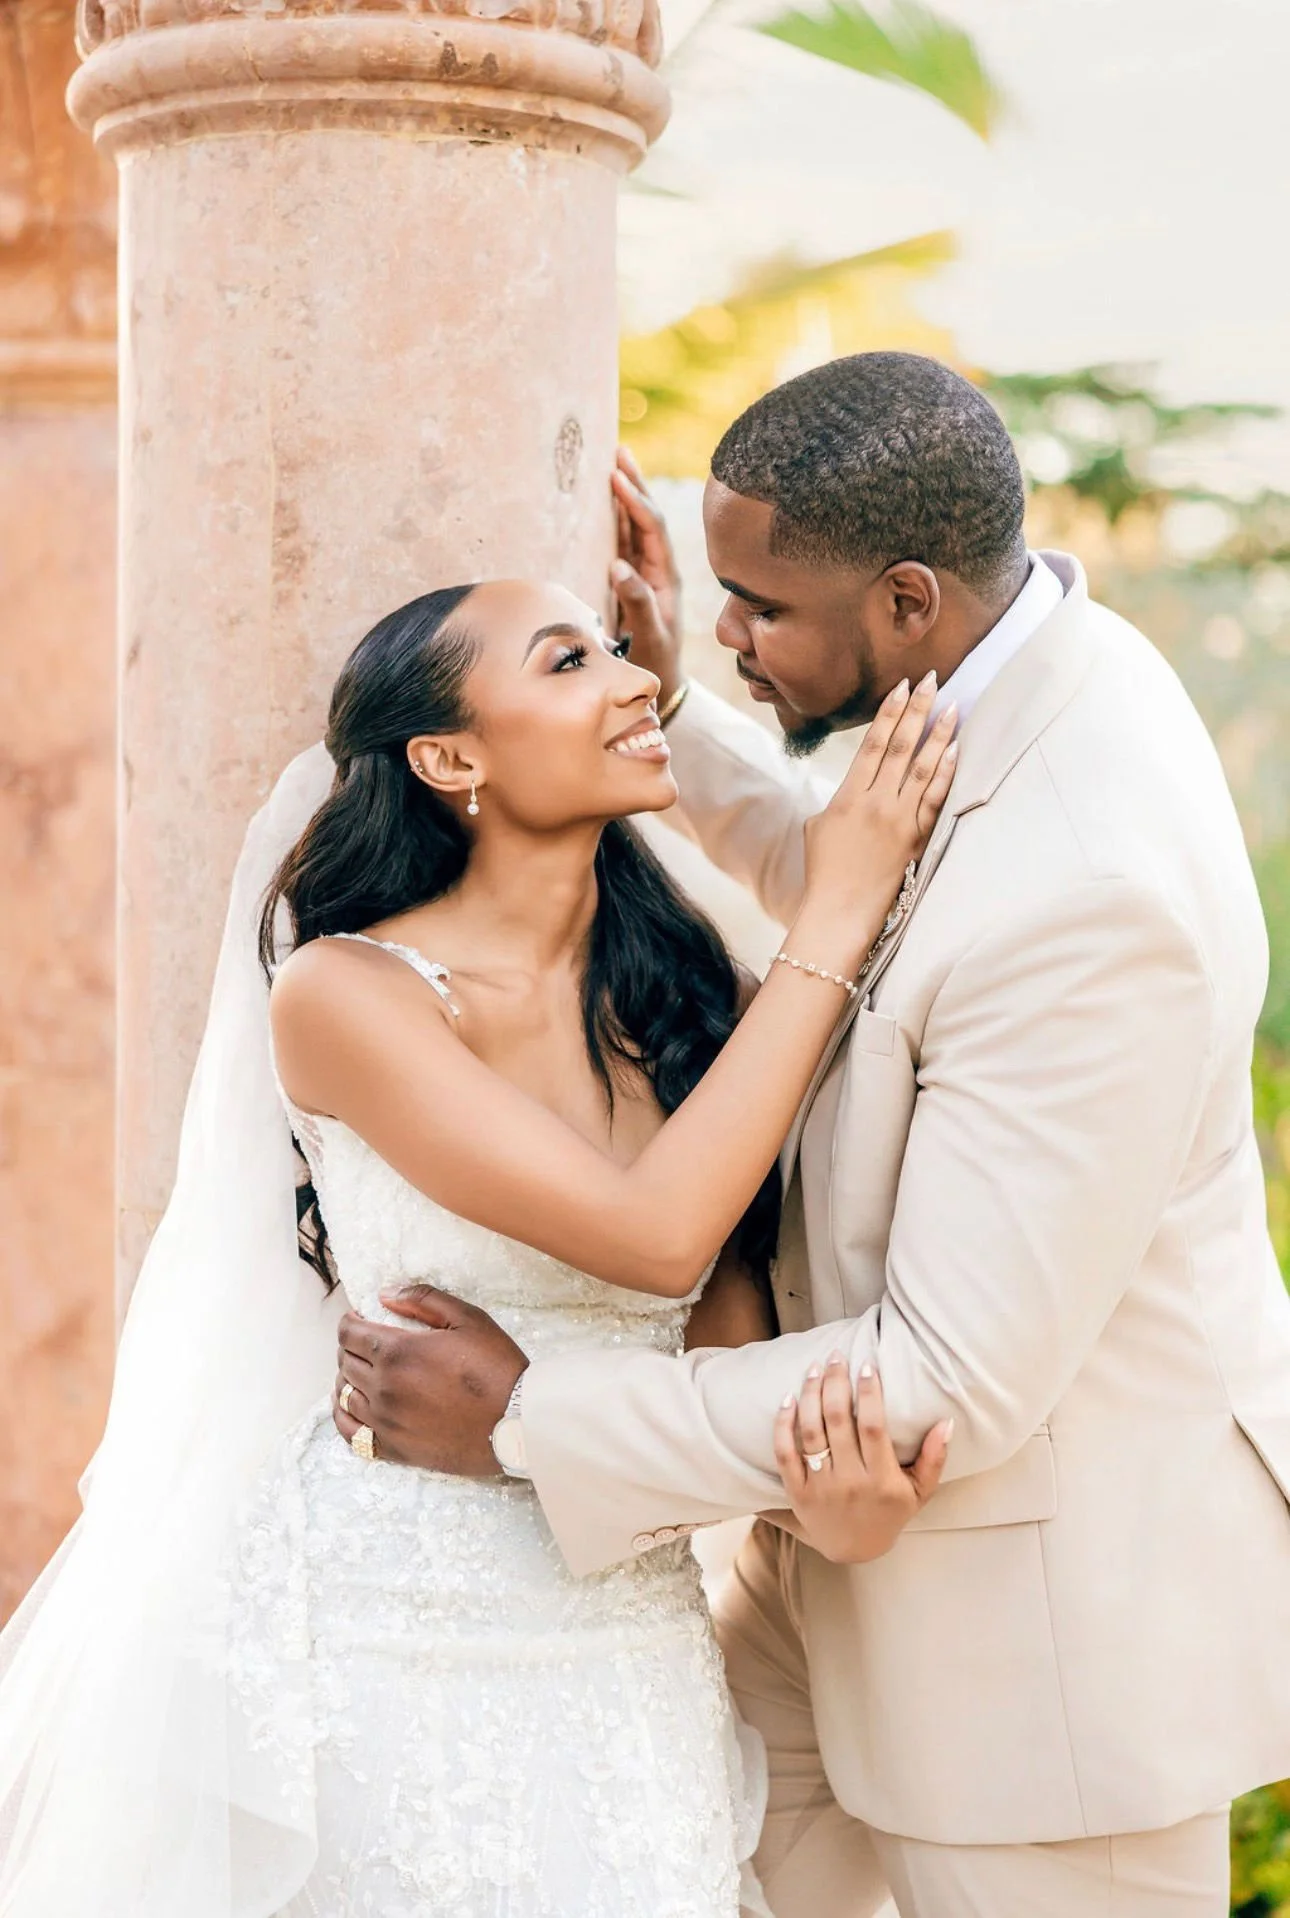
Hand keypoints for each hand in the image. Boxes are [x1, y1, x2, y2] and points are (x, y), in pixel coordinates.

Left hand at [333, 1287, 526, 1475]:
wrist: (517, 1423)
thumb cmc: (496, 1367)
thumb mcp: (469, 1318)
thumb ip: (423, 1300)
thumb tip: (385, 1294)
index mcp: (397, 1352)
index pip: (349, 1333)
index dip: (351, 1322)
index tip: (360, 1319)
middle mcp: (383, 1387)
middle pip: (345, 1361)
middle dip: (352, 1347)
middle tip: (369, 1343)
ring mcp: (385, 1422)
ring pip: (343, 1396)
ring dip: (348, 1378)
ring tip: (363, 1372)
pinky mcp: (394, 1449)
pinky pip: (351, 1434)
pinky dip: (345, 1416)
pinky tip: (354, 1407)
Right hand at [610, 446, 683, 706]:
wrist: (665, 685)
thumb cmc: (658, 662)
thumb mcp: (650, 635)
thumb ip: (638, 602)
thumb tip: (617, 566)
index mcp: (667, 576)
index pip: (653, 529)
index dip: (636, 501)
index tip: (617, 478)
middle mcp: (658, 568)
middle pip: (648, 516)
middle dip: (634, 483)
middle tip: (619, 450)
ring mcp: (646, 573)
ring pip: (635, 525)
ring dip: (625, 494)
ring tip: (613, 462)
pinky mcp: (633, 580)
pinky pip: (624, 541)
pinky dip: (616, 517)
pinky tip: (607, 499)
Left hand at [772, 1352, 949, 1563]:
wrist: (854, 1552)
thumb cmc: (890, 1514)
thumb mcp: (920, 1492)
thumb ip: (934, 1458)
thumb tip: (946, 1422)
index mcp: (882, 1480)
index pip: (874, 1428)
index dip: (870, 1394)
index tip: (867, 1365)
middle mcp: (850, 1482)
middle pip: (838, 1422)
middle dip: (836, 1383)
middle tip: (836, 1356)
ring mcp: (820, 1487)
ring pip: (811, 1433)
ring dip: (810, 1395)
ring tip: (814, 1368)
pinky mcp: (797, 1492)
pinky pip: (785, 1453)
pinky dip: (783, 1425)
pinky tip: (788, 1399)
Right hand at [793, 673, 957, 973]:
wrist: (839, 913)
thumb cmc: (824, 873)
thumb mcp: (818, 828)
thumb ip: (839, 800)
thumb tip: (858, 789)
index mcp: (847, 797)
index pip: (872, 745)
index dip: (888, 713)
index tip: (899, 687)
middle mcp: (875, 803)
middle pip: (900, 746)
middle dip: (916, 709)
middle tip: (930, 679)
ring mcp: (898, 820)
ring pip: (923, 768)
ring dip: (938, 734)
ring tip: (951, 707)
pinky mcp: (915, 840)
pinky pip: (935, 800)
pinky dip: (945, 773)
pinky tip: (954, 750)